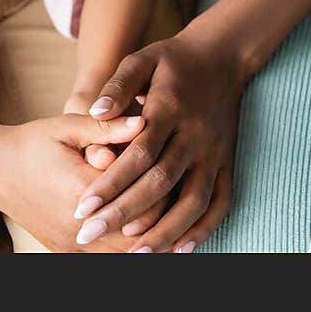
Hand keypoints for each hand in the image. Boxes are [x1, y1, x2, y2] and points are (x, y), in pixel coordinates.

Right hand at [0, 113, 162, 251]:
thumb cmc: (33, 142)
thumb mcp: (68, 127)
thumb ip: (107, 127)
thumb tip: (145, 121)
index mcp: (83, 191)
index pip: (142, 204)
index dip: (163, 192)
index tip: (174, 172)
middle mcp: (78, 227)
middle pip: (138, 235)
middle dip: (160, 217)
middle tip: (180, 198)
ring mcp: (70, 245)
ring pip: (124, 256)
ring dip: (144, 239)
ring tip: (166, 217)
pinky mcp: (64, 253)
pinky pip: (104, 261)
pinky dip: (124, 249)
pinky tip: (137, 231)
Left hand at [72, 27, 241, 252]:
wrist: (222, 56)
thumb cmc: (171, 60)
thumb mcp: (141, 59)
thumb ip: (118, 85)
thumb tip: (96, 112)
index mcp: (170, 107)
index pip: (138, 153)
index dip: (110, 183)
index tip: (83, 208)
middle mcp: (195, 134)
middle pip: (161, 182)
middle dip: (124, 213)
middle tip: (89, 234)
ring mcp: (214, 151)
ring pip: (193, 200)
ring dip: (163, 231)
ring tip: (132, 255)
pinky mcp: (227, 162)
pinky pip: (220, 202)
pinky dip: (203, 229)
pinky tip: (179, 249)